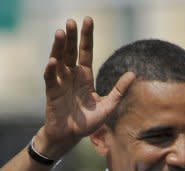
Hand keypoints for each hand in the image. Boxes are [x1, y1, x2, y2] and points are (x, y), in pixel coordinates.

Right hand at [38, 16, 134, 158]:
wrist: (71, 136)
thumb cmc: (87, 121)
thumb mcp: (108, 106)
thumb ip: (119, 90)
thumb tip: (134, 74)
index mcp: (85, 76)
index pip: (86, 52)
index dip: (87, 37)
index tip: (88, 20)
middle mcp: (72, 76)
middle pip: (71, 52)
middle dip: (72, 37)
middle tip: (71, 21)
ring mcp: (60, 82)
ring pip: (58, 60)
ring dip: (58, 47)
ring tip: (60, 33)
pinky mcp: (52, 93)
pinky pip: (50, 79)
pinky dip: (50, 70)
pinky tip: (52, 60)